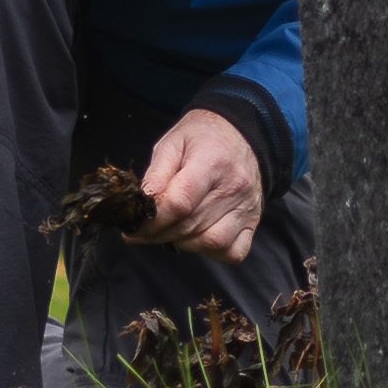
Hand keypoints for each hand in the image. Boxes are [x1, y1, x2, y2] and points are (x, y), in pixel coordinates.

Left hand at [134, 106, 264, 260]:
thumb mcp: (172, 143)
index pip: (179, 203)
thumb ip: (155, 174)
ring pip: (209, 242)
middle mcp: (235, 186)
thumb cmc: (202, 138)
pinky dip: (209, 251)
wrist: (240, 136)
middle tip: (142, 229)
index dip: (152, 219)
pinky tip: (195, 236)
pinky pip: (231, 252)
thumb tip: (141, 204)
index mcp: (212, 161)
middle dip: (158, 232)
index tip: (134, 223)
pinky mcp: (252, 222)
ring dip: (182, 242)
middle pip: (190, 224)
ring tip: (169, 228)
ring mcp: (247, 207)